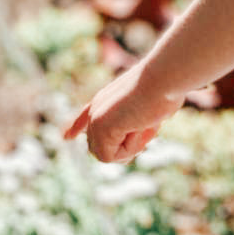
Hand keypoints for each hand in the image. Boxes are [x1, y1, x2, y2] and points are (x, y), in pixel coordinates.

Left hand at [62, 62, 186, 162]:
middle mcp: (97, 108)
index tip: (66, 137)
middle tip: (146, 126)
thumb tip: (140, 127)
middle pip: (101, 147)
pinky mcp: (102, 127)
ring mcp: (97, 119)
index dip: (77, 127)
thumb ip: (141, 119)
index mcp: (107, 98)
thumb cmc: (167, 88)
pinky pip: (113, 157)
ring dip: (131, 148)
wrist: (165, 77)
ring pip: (107, 155)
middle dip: (125, 147)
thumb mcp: (153, 105)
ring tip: (144, 124)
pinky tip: (140, 126)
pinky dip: (131, 148)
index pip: (86, 115)